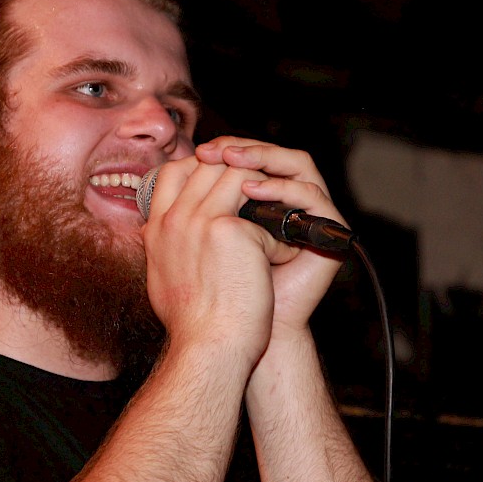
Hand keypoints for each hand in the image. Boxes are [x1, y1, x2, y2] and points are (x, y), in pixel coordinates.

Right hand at [140, 154, 286, 359]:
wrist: (208, 350)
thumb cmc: (194, 328)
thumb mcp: (165, 280)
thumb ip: (168, 248)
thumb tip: (169, 234)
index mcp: (156, 230)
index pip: (173, 172)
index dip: (204, 168)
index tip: (227, 184)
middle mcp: (175, 220)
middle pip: (210, 165)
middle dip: (242, 175)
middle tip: (265, 201)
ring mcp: (201, 221)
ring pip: (240, 177)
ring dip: (265, 199)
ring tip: (276, 230)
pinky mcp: (231, 230)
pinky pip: (267, 217)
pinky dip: (280, 240)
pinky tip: (283, 263)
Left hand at [193, 137, 345, 340]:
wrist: (242, 333)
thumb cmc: (217, 291)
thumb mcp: (194, 240)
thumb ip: (184, 209)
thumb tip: (154, 177)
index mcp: (262, 203)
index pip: (253, 159)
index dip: (226, 150)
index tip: (199, 151)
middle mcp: (290, 204)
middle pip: (274, 154)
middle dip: (242, 148)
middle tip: (215, 150)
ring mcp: (311, 215)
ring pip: (297, 163)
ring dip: (264, 157)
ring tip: (234, 161)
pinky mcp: (328, 230)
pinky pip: (311, 195)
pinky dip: (281, 188)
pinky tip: (253, 189)